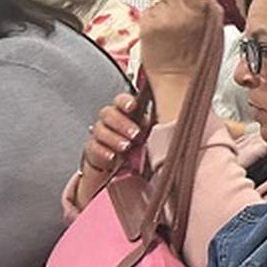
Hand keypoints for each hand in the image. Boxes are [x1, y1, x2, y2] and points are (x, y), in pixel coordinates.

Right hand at [74, 93, 147, 207]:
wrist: (124, 165)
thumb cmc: (141, 145)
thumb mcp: (151, 134)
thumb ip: (157, 126)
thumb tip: (173, 118)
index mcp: (126, 113)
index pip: (121, 101)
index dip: (125, 101)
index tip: (132, 106)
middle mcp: (112, 121)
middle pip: (108, 113)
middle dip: (121, 123)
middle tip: (135, 134)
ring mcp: (101, 134)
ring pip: (100, 130)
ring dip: (113, 138)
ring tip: (126, 147)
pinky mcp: (94, 149)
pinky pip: (93, 147)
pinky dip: (103, 152)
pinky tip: (112, 156)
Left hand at [139, 0, 219, 78]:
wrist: (177, 82)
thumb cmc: (198, 62)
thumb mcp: (216, 34)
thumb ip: (211, 9)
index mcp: (198, 12)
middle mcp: (177, 13)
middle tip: (178, 5)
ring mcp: (159, 18)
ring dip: (162, 2)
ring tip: (169, 19)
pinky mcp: (144, 25)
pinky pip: (147, 10)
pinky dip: (153, 16)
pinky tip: (162, 29)